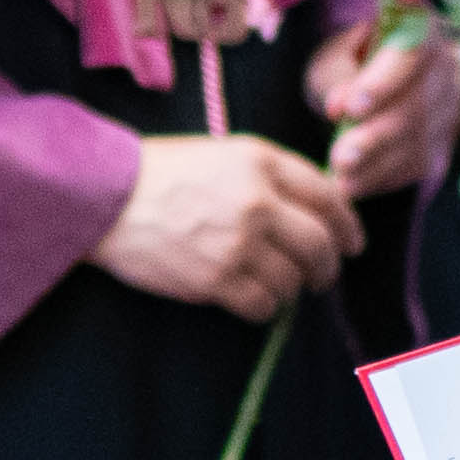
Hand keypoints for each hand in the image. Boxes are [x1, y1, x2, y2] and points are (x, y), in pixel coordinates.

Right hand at [89, 132, 360, 320]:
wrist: (107, 198)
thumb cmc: (162, 172)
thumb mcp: (224, 153)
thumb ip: (271, 175)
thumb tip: (316, 208)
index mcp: (261, 161)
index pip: (328, 196)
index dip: (348, 224)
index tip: (352, 241)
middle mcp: (257, 201)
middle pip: (319, 244)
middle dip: (328, 265)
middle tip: (323, 275)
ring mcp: (238, 242)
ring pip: (293, 280)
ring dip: (292, 288)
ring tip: (280, 285)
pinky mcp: (216, 279)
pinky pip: (263, 304)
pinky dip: (265, 306)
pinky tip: (254, 299)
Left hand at [306, 18, 458, 203]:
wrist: (371, 80)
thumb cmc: (349, 62)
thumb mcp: (333, 57)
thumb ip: (336, 77)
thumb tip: (341, 108)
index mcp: (419, 28)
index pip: (411, 54)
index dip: (383, 83)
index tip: (351, 108)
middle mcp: (444, 67)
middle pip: (417, 106)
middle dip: (375, 135)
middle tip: (340, 157)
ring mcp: (448, 107)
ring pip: (418, 141)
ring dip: (377, 165)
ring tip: (341, 181)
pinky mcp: (442, 142)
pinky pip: (418, 166)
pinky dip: (384, 179)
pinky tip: (355, 186)